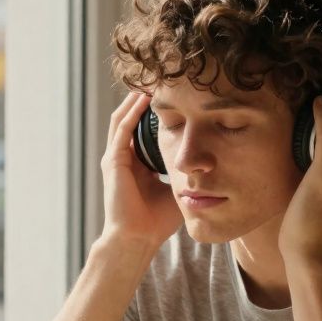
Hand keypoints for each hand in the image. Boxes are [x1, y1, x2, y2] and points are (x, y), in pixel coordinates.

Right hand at [98, 92, 183, 248]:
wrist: (137, 239)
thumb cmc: (157, 221)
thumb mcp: (177, 190)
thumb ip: (185, 175)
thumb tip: (208, 164)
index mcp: (137, 165)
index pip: (144, 131)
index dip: (156, 114)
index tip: (174, 98)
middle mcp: (124, 158)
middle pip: (131, 120)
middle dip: (142, 101)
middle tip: (160, 81)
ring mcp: (116, 158)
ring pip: (123, 119)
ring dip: (135, 100)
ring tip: (150, 82)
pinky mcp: (113, 162)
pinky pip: (122, 130)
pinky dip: (132, 113)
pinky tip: (143, 100)